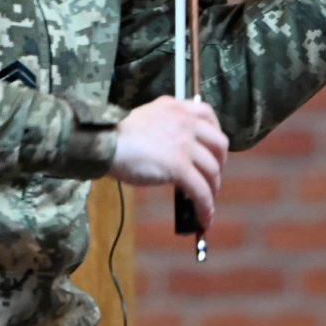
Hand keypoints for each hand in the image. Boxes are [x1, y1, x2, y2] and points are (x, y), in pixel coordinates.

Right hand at [109, 96, 228, 230]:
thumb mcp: (147, 119)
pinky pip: (201, 191)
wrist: (105, 142)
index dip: (216, 133)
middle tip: (212, 175)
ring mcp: (184, 144)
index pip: (208, 114)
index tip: (213, 147)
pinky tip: (204, 218)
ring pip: (212, 169)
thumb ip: (165, 127)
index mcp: (175, 107)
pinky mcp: (179, 167)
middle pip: (219, 142)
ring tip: (207, 199)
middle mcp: (185, 122)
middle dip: (220, 162)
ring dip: (213, 187)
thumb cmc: (117, 134)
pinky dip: (206, 206)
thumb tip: (174, 151)